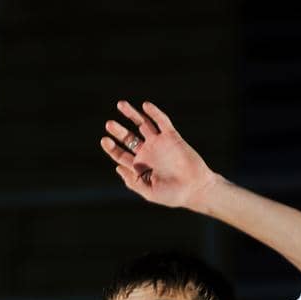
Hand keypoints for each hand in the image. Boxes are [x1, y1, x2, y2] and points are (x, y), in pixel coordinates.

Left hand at [101, 100, 217, 209]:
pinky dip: (153, 113)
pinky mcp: (172, 137)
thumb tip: (118, 167)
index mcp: (140, 167)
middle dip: (118, 130)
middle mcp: (148, 153)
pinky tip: (145, 106)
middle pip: (128, 137)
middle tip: (109, 124)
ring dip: (132, 114)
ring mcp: (159, 143)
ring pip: (143, 124)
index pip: (121, 154)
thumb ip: (133, 181)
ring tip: (120, 104)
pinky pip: (161, 121)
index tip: (105, 140)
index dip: (112, 148)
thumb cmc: (173, 195)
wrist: (195, 188)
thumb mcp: (149, 192)